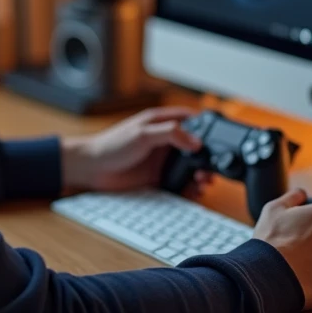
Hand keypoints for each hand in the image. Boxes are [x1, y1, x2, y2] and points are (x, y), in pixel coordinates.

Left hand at [61, 107, 211, 195]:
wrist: (91, 168)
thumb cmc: (111, 145)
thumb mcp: (143, 134)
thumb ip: (170, 134)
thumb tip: (196, 141)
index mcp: (161, 122)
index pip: (191, 121)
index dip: (207, 128)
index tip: (219, 139)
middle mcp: (164, 140)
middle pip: (194, 147)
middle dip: (206, 158)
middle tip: (210, 169)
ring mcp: (161, 159)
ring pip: (189, 166)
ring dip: (199, 174)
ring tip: (204, 182)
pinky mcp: (157, 176)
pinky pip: (178, 182)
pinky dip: (188, 187)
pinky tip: (193, 191)